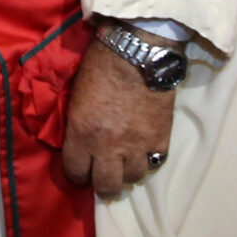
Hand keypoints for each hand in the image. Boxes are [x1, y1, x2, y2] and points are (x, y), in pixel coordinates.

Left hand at [60, 39, 176, 197]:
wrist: (137, 50)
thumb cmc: (100, 65)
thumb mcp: (76, 97)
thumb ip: (77, 125)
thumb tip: (79, 142)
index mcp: (81, 133)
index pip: (76, 172)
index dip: (77, 174)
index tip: (81, 170)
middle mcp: (108, 146)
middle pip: (107, 186)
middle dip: (104, 185)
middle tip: (105, 177)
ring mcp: (137, 144)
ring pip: (133, 178)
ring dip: (128, 171)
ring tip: (127, 161)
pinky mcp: (160, 138)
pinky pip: (155, 162)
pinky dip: (149, 158)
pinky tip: (145, 149)